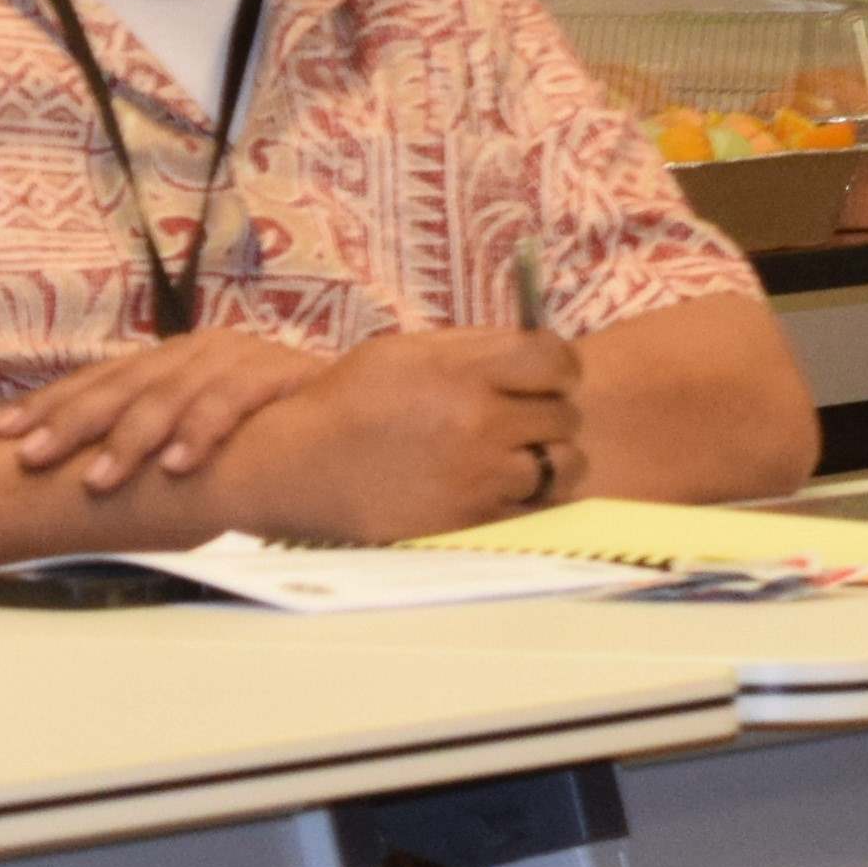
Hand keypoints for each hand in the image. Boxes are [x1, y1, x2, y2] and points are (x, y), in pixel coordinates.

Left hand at [0, 331, 331, 494]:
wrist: (355, 407)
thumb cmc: (263, 431)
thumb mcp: (193, 429)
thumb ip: (145, 438)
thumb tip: (73, 465)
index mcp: (167, 359)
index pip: (95, 381)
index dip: (45, 407)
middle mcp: (193, 350)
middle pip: (120, 385)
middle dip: (70, 424)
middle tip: (32, 459)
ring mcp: (235, 357)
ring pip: (169, 396)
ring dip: (130, 441)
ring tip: (98, 479)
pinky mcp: (276, 374)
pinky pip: (233, 403)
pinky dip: (203, 434)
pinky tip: (178, 467)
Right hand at [230, 326, 584, 544]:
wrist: (301, 467)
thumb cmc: (350, 402)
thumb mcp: (405, 352)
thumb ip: (472, 349)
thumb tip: (533, 346)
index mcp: (460, 370)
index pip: (556, 359)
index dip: (558, 366)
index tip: (545, 374)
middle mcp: (479, 422)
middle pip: (566, 414)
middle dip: (548, 412)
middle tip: (519, 416)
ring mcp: (481, 475)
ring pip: (564, 464)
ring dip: (546, 458)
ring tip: (513, 455)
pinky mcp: (476, 520)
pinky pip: (539, 506)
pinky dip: (529, 496)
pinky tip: (497, 485)